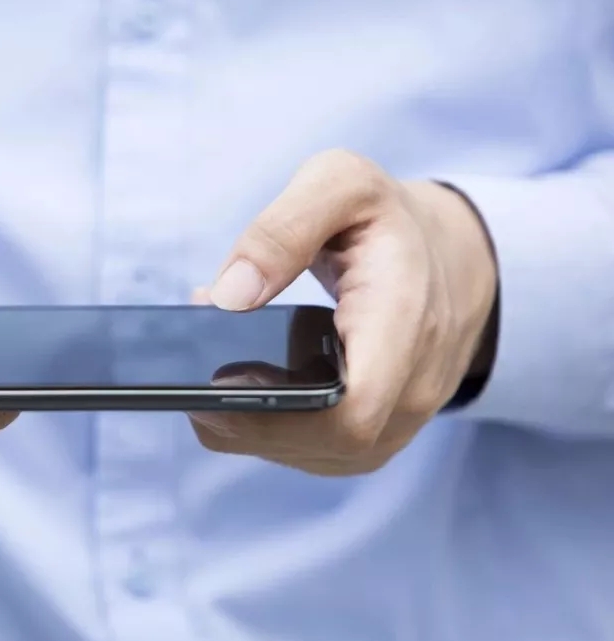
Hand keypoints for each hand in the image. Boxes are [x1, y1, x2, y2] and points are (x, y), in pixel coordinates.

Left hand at [191, 149, 496, 475]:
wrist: (446, 252)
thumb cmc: (385, 219)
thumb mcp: (339, 183)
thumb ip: (280, 229)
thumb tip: (228, 298)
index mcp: (403, 320)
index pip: (354, 411)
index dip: (277, 416)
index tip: (216, 386)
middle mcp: (413, 384)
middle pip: (327, 445)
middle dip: (249, 424)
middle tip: (193, 383)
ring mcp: (401, 417)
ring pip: (318, 456)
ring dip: (256, 429)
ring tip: (215, 379)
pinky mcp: (381, 430)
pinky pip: (322, 451)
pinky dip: (275, 430)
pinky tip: (244, 393)